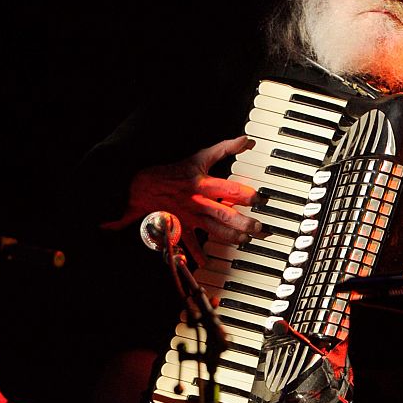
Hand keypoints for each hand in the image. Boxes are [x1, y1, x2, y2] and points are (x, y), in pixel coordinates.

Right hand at [108, 136, 262, 264]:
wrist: (141, 186)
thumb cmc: (172, 172)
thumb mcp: (199, 157)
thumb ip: (224, 149)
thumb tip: (246, 140)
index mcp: (203, 185)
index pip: (230, 189)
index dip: (247, 194)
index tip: (261, 199)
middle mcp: (199, 203)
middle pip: (225, 215)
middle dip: (244, 223)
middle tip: (259, 229)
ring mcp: (190, 217)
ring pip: (214, 229)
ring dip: (230, 237)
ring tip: (246, 241)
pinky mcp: (180, 226)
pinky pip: (189, 242)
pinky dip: (196, 253)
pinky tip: (206, 261)